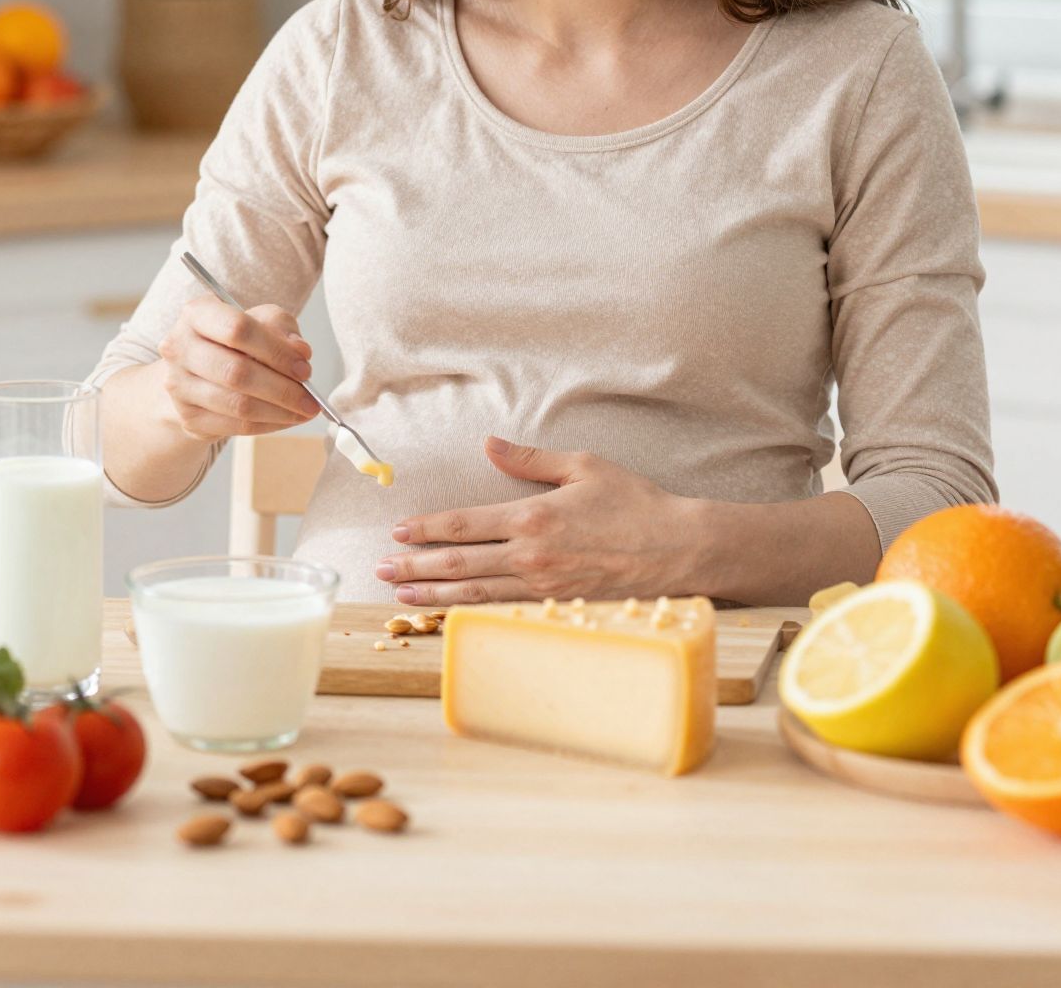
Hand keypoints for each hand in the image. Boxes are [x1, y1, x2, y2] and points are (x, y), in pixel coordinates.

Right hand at [157, 295, 317, 440]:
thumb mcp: (260, 320)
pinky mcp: (189, 417)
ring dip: (280, 411)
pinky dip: (269, 425)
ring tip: (305, 410)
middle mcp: (179, 348)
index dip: (276, 351)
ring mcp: (179, 385)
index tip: (305, 367)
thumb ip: (281, 327)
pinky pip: (236, 426)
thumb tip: (301, 352)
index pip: (238, 329)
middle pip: (237, 372)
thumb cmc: (234, 341)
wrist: (198, 372)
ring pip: (238, 404)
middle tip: (311, 398)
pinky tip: (287, 418)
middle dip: (282, 388)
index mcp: (197, 313)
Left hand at [376, 436, 708, 605]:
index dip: (427, 529)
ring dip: (434, 595)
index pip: (464, 524)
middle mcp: (531, 556)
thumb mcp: (582, 466)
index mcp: (533, 517)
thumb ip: (529, 459)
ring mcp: (542, 587)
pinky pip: (503, 612)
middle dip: (416, 567)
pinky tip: (450, 616)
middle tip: (382, 569)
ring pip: (475, 594)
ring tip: (401, 596)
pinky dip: (471, 614)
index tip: (399, 532)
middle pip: (459, 564)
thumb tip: (488, 444)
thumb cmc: (634, 503)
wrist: (677, 548)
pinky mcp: (556, 607)